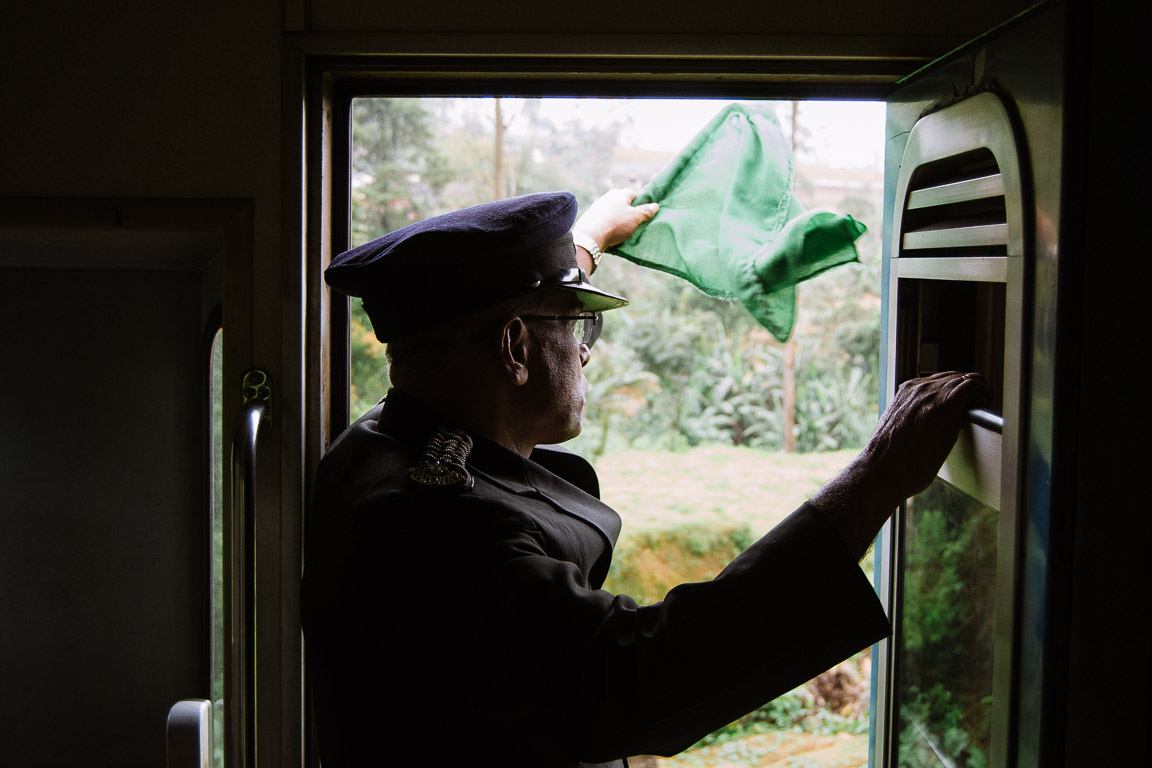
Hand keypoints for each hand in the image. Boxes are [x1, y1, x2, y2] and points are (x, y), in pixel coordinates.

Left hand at [573, 188, 658, 251]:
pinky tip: (609, 234)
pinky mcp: (590, 217)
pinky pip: (604, 220)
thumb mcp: (635, 218)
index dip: (639, 204)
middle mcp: (607, 197)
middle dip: (628, 213)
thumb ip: (646, 211)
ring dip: (618, 220)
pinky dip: (608, 225)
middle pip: (622, 204)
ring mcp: (597, 207)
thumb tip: (655, 206)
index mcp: (619, 193)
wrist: (589, 237)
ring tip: (621, 232)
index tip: (642, 215)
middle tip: (633, 225)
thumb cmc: (615, 224)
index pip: (634, 195)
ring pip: (613, 212)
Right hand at [810, 371, 990, 558]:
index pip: (936, 381)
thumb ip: (914, 422)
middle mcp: (918, 388)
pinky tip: (987, 401)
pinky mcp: (948, 404)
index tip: (961, 402)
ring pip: (965, 378)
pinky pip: (974, 387)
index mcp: (904, 393)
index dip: (952, 390)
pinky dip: (984, 392)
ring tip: (983, 402)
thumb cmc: (888, 461)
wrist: (883, 470)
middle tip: (976, 403)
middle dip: (966, 389)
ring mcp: (933, 394)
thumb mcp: (899, 432)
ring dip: (977, 390)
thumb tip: (928, 431)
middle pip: (952, 377)